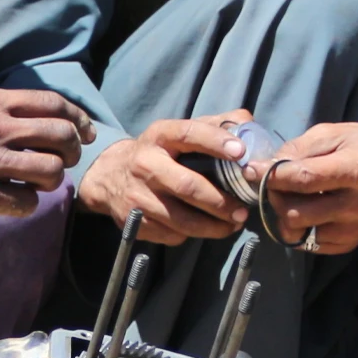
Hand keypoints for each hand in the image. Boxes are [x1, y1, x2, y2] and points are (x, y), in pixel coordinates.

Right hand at [0, 88, 92, 216]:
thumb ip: (0, 108)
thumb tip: (40, 118)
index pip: (53, 104)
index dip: (78, 118)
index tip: (85, 132)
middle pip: (61, 136)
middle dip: (72, 151)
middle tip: (64, 160)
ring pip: (51, 172)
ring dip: (52, 180)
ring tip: (37, 182)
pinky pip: (26, 202)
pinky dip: (28, 203)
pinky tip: (15, 199)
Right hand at [78, 110, 252, 243]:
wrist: (109, 175)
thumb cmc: (159, 152)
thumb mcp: (179, 131)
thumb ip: (216, 124)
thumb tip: (248, 122)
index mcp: (159, 136)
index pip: (188, 134)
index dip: (215, 142)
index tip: (241, 153)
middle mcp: (145, 164)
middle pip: (187, 186)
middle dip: (220, 202)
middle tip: (242, 212)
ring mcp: (137, 195)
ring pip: (181, 219)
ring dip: (212, 227)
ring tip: (232, 225)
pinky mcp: (132, 221)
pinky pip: (170, 234)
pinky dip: (192, 235)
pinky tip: (204, 229)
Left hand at [263, 123, 357, 252]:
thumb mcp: (338, 133)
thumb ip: (301, 147)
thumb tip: (267, 165)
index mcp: (357, 170)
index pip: (304, 178)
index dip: (271, 175)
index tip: (252, 169)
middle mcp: (357, 204)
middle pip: (296, 212)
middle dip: (274, 197)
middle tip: (271, 183)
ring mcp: (354, 228)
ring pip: (298, 231)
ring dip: (281, 213)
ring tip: (286, 196)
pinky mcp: (349, 243)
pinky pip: (308, 243)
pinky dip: (296, 227)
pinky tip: (303, 209)